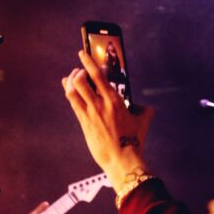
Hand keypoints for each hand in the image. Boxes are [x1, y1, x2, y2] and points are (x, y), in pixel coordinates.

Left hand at [61, 50, 153, 191]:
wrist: (122, 159)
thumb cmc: (133, 141)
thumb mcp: (143, 121)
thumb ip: (144, 110)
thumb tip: (145, 107)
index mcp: (115, 100)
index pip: (98, 76)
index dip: (88, 62)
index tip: (83, 54)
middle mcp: (100, 104)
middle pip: (81, 81)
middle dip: (78, 71)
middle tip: (79, 69)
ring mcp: (90, 113)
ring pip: (73, 91)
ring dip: (71, 81)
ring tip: (71, 77)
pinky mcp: (84, 122)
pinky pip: (73, 103)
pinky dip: (69, 92)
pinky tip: (68, 88)